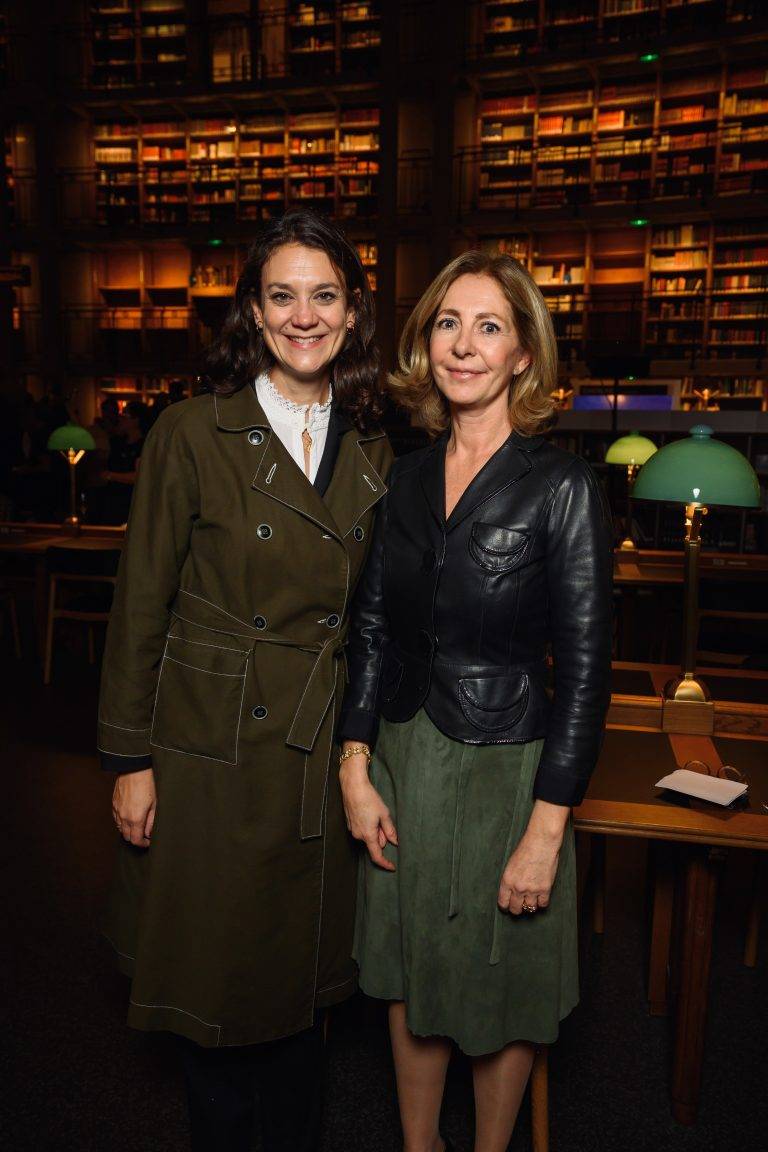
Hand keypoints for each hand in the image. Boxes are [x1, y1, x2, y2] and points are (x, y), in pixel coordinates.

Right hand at [112, 768, 155, 846]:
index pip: (135, 840)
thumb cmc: (148, 783)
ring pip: (120, 828)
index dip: (142, 844)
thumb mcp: (155, 804)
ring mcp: (117, 810)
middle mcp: (124, 816)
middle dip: (135, 838)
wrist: (134, 768)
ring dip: (128, 830)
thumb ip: (151, 821)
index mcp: (135, 818)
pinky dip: (122, 822)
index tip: (148, 842)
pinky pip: (116, 818)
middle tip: (144, 835)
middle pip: (126, 836)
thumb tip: (149, 833)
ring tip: (138, 826)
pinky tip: (129, 817)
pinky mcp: (114, 803)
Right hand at [339, 753, 397, 871]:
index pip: (377, 856)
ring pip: (368, 836)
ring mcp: (352, 829)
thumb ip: (389, 830)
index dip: (385, 863)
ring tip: (376, 813)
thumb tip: (394, 842)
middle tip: (385, 821)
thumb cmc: (369, 798)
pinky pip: (362, 830)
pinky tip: (369, 812)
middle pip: (374, 843)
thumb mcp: (384, 814)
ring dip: (375, 830)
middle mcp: (358, 835)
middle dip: (382, 837)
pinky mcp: (350, 823)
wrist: (353, 786)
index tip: (392, 867)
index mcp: (368, 835)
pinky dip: (368, 826)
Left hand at [497, 800, 568, 914]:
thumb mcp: (511, 865)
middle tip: (519, 905)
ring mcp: (532, 889)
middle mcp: (518, 887)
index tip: (507, 906)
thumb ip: (510, 880)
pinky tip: (540, 897)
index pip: (503, 902)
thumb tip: (511, 892)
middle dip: (517, 909)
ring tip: (530, 900)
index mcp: (507, 880)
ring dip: (530, 905)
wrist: (541, 842)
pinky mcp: (545, 889)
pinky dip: (542, 902)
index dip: (505, 906)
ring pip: (529, 909)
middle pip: (516, 909)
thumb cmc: (526, 849)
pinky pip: (543, 904)